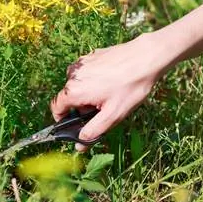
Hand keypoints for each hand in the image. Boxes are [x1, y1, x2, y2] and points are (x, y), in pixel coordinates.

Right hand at [50, 33, 170, 151]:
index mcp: (73, 91)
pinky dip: (93, 80)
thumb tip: (78, 145)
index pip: (56, 109)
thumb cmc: (130, 87)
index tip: (78, 123)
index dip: (64, 119)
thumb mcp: (113, 115)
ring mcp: (81, 64)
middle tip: (104, 107)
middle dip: (82, 106)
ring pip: (77, 85)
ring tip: (110, 93)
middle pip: (69, 97)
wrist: (146, 58)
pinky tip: (112, 80)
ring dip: (88, 92)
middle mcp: (72, 75)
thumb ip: (92, 131)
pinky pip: (85, 74)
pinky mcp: (89, 56)